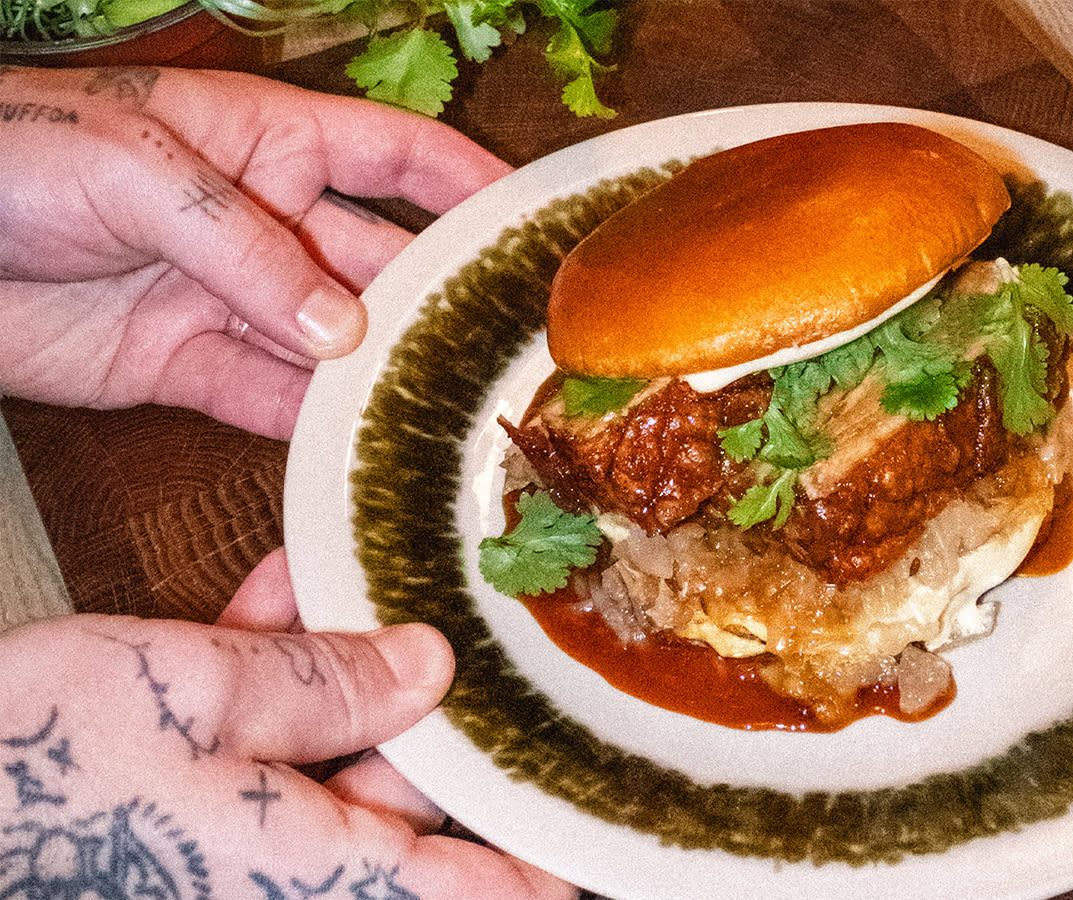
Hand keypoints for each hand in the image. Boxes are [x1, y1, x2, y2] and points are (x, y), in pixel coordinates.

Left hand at [0, 64, 511, 439]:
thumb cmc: (10, 156)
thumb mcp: (138, 170)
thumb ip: (246, 246)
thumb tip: (343, 330)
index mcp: (265, 141)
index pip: (396, 157)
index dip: (470, 185)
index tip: (534, 231)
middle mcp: (262, 221)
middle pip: (381, 263)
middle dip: (441, 305)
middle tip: (506, 357)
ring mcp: (228, 297)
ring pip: (333, 344)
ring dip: (385, 379)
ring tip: (454, 417)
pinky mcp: (182, 364)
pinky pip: (266, 399)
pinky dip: (313, 428)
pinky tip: (365, 450)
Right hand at [0, 549, 576, 898]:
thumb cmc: (29, 766)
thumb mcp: (193, 692)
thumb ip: (322, 681)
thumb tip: (423, 669)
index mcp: (315, 875)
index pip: (474, 890)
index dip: (544, 862)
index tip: (600, 836)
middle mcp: (287, 877)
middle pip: (408, 805)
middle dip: (430, 718)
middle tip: (476, 643)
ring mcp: (236, 848)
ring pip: (332, 763)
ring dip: (343, 677)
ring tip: (362, 592)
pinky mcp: (187, 817)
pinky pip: (259, 752)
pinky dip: (270, 684)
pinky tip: (273, 599)